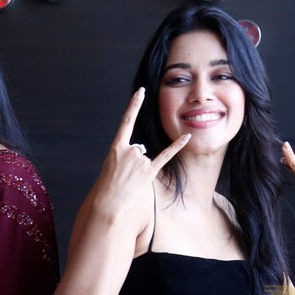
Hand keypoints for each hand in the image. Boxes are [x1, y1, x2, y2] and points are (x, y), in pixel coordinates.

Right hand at [92, 89, 190, 221]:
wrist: (108, 202)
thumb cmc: (108, 184)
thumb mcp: (111, 163)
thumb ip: (127, 153)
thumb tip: (141, 152)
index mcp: (117, 147)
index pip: (127, 121)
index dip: (134, 105)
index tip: (141, 91)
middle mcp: (130, 151)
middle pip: (137, 149)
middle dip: (132, 162)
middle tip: (123, 175)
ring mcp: (140, 161)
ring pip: (145, 158)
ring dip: (139, 169)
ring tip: (129, 180)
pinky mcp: (150, 171)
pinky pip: (165, 155)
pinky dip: (176, 146)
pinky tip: (186, 136)